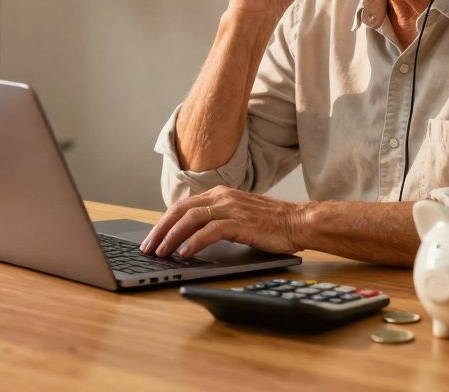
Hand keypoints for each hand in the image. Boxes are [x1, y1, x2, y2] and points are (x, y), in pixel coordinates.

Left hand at [140, 186, 308, 257]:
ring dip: (172, 236)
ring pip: (191, 219)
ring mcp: (231, 208)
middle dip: (160, 229)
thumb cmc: (272, 223)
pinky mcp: (241, 222)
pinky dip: (194, 242)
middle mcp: (222, 197)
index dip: (164, 222)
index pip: (183, 206)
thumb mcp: (239, 215)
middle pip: (181, 210)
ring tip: (161, 252)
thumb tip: (192, 236)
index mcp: (220, 194)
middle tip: (148, 247)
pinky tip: (185, 253)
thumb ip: (218, 220)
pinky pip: (210, 231)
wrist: (299, 221)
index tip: (152, 238)